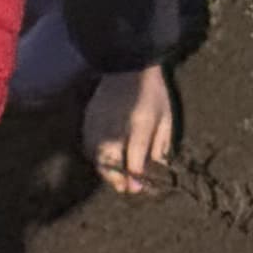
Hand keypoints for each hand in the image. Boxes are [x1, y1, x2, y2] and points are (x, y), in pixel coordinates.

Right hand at [84, 62, 175, 198]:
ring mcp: (98, 121)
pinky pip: (88, 145)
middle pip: (109, 161)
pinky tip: (104, 158)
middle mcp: (115, 124)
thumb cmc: (152, 92)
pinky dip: (95, 156)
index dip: (136, 177)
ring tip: (115, 176)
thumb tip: (156, 171)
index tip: (137, 188)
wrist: (128, 64)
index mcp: (139, 123)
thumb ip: (160, 145)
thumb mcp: (165, 118)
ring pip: (95, 156)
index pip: (134, 158)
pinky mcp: (87, 119)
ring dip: (105, 169)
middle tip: (125, 187)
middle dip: (116, 178)